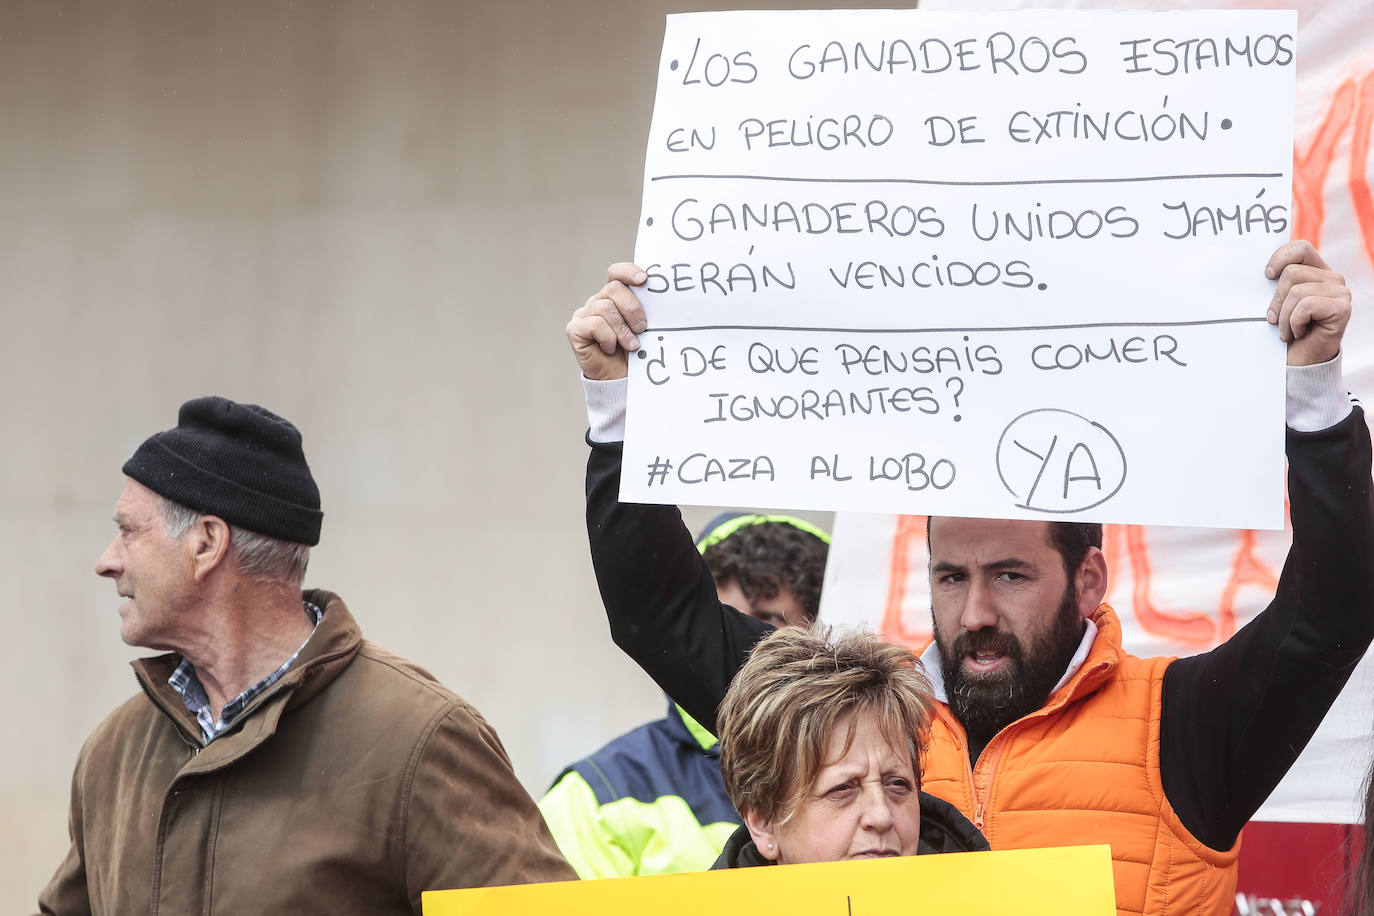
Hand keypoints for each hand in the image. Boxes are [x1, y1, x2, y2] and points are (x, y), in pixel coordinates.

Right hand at [566, 263, 648, 380]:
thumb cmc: (634, 353)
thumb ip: (645, 310)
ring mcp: (583, 315)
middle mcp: (597, 302)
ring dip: (622, 329)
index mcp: (614, 297)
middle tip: (642, 327)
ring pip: (605, 308)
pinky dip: (608, 338)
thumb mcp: (643, 328)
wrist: (620, 380)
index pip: (616, 273)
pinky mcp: (575, 330)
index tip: (644, 280)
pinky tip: (610, 349)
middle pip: (613, 289)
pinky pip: (594, 324)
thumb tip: (659, 296)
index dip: (628, 272)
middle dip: (632, 308)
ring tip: (632, 345)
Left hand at [1265, 240, 1351, 366]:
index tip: (1267, 276)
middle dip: (1277, 300)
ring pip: (1296, 291)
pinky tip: (1298, 333)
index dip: (1280, 258)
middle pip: (1292, 273)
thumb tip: (1265, 271)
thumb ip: (1277, 283)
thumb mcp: (1278, 302)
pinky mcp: (1342, 308)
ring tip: (1287, 330)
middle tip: (1277, 319)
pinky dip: (1294, 323)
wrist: (1300, 361)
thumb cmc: (1287, 330)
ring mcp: (1340, 292)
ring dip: (1284, 317)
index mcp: (1317, 271)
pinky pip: (1305, 306)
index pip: (1300, 248)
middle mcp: (1332, 278)